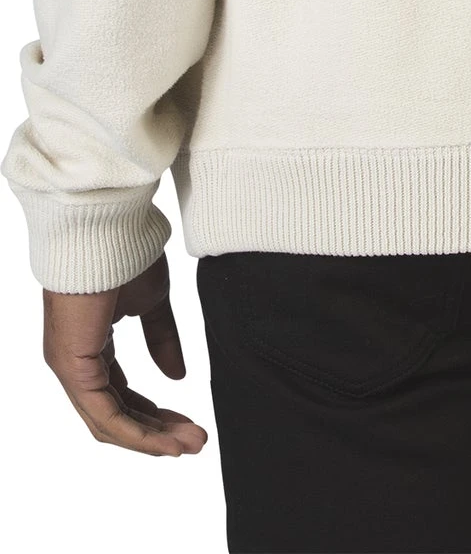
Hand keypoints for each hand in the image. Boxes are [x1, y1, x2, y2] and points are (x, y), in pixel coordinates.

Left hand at [42, 249, 207, 454]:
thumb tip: (177, 376)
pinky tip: (167, 441)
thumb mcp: (151, 302)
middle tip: (196, 442)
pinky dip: (137, 433)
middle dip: (157, 432)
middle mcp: (74, 362)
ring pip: (109, 422)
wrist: (107, 228)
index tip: (187, 425)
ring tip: (190, 445)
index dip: (153, 414)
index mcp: (89, 346)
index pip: (119, 395)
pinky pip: (105, 415)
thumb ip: (161, 339)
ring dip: (151, 440)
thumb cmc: (124, 254)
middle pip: (115, 415)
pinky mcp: (74, 368)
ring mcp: (70, 367)